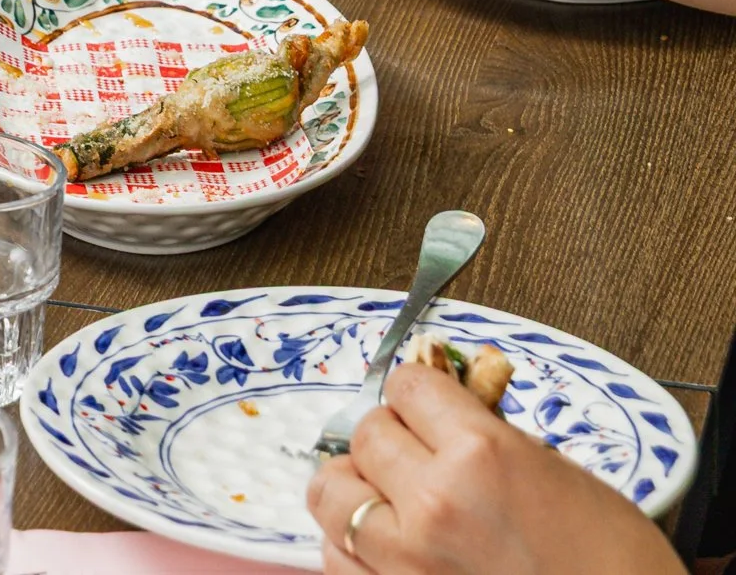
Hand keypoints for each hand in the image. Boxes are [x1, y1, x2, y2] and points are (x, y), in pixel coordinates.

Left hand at [307, 362, 679, 574]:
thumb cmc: (612, 563)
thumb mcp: (555, 473)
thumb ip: (487, 437)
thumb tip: (444, 414)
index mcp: (479, 455)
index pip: (406, 386)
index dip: (419, 394)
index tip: (427, 405)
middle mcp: (433, 503)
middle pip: (365, 434)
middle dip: (389, 436)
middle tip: (413, 452)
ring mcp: (408, 562)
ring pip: (330, 495)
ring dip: (355, 488)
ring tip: (385, 497)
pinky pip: (336, 560)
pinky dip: (350, 547)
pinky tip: (381, 547)